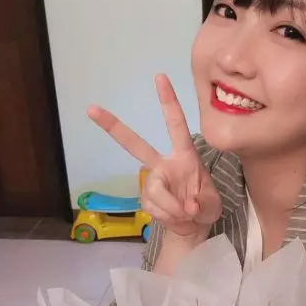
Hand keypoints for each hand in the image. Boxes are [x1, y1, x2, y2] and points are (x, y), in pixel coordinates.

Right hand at [87, 74, 221, 239]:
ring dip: (174, 207)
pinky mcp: (146, 199)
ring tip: (186, 213)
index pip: (176, 125)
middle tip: (91, 109)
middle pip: (135, 144)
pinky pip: (155, 208)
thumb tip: (187, 206)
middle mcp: (164, 164)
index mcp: (184, 155)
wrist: (192, 228)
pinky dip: (169, 216)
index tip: (160, 77)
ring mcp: (153, 181)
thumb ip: (203, 203)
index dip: (168, 101)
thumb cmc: (205, 208)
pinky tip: (176, 217)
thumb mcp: (213, 206)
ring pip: (156, 192)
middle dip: (113, 127)